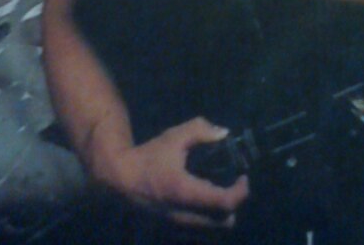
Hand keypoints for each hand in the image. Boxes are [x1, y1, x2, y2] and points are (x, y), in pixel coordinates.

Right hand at [103, 117, 248, 227]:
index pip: (224, 203)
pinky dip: (209, 221)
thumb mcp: (174, 137)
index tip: (243, 177)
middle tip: (232, 185)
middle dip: (234, 205)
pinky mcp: (172, 230)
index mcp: (185, 191)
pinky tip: (205, 202)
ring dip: (222, 215)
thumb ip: (200, 131)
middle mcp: (183, 215)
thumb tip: (224, 133)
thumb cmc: (149, 156)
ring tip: (220, 194)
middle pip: (223, 223)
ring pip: (212, 232)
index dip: (240, 192)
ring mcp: (177, 226)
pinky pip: (200, 233)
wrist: (120, 179)